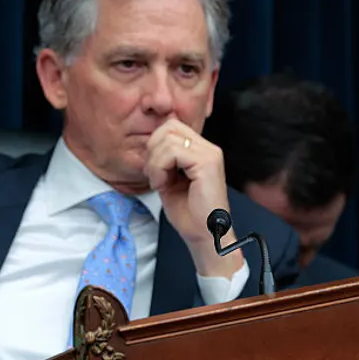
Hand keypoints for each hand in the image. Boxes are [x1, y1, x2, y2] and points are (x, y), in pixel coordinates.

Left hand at [143, 120, 242, 278]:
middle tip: (154, 174)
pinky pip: (172, 152)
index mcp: (200, 150)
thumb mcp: (168, 178)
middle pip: (168, 127)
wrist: (203, 233)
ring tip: (160, 182)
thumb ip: (163, 159)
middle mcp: (208, 148)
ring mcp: (210, 154)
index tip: (153, 168)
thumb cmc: (187, 211)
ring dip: (154, 163)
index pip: (170, 126)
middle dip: (152, 150)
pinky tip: (163, 185)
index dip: (154, 144)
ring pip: (167, 139)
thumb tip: (149, 143)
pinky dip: (159, 168)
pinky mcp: (207, 163)